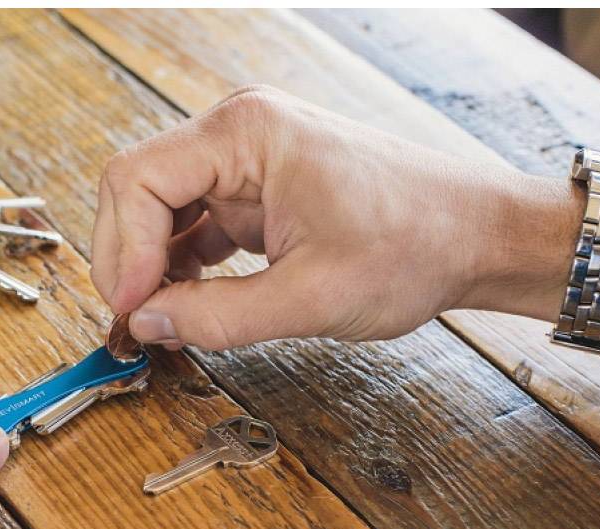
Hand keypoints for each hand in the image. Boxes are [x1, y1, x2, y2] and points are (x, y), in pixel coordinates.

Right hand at [91, 85, 580, 349]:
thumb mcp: (311, 298)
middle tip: (135, 322)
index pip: (139, 179)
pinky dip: (177, 266)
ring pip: (157, 208)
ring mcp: (244, 160)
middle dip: (126, 258)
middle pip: (137, 188)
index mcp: (248, 133)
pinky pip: (191, 223)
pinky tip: (184, 305)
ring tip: (158, 321)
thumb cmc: (414, 246)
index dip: (123, 249)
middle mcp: (238, 133)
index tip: (134, 308)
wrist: (475, 236)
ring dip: (148, 265)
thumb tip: (146, 324)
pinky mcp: (255, 190)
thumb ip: (217, 316)